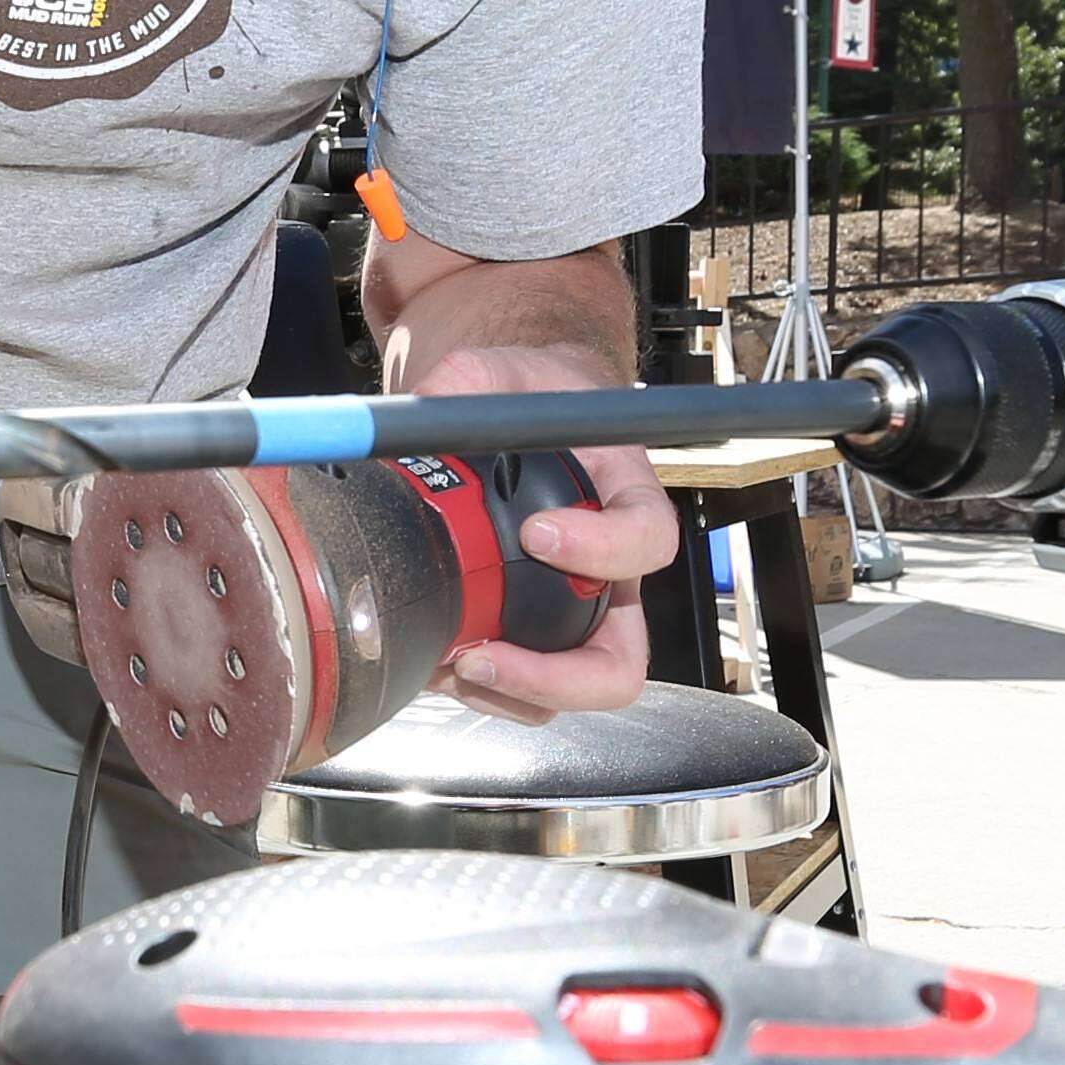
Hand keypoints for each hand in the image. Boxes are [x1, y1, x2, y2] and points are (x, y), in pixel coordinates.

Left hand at [418, 348, 678, 719]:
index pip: (647, 538)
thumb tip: (417, 414)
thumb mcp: (497, 372)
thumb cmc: (524, 395)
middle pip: (620, 658)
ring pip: (570, 689)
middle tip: (482, 652)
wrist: (511, 415)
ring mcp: (573, 611)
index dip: (601, 549)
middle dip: (555, 676)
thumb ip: (464, 383)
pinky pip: (525, 692)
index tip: (537, 532)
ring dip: (509, 692)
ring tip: (451, 659)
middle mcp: (610, 570)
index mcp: (624, 498)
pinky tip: (440, 658)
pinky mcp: (531, 633)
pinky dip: (484, 691)